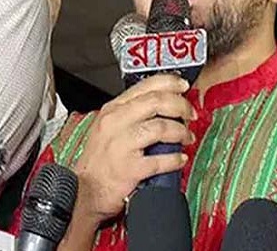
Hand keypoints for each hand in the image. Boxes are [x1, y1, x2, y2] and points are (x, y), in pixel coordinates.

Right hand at [71, 74, 195, 224]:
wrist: (86, 192)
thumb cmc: (101, 160)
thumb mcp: (110, 127)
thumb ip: (134, 112)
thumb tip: (166, 102)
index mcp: (113, 109)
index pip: (146, 86)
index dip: (170, 83)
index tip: (184, 86)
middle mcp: (115, 123)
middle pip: (157, 102)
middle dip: (181, 106)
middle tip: (190, 114)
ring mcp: (121, 145)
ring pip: (161, 127)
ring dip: (181, 132)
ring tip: (186, 138)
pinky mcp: (129, 168)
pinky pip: (161, 159)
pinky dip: (175, 159)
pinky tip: (180, 159)